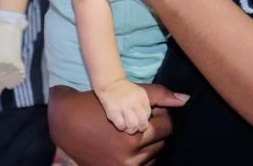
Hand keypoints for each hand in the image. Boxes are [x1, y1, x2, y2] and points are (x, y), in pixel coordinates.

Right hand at [49, 84, 187, 165]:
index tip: (151, 110)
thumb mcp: (129, 95)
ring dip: (149, 143)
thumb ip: (160, 95)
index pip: (166, 126)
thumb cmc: (100, 104)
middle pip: (161, 142)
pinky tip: (130, 145)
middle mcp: (130, 156)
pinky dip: (140, 157)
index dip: (161, 115)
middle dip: (155, 129)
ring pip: (153, 156)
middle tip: (141, 120)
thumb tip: (186, 99)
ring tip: (134, 132)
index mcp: (135, 135)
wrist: (66, 122)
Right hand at [96, 78, 151, 134]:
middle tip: (137, 127)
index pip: (148, 114)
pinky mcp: (113, 111)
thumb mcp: (139, 93)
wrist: (110, 83)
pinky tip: (121, 124)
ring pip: (133, 125)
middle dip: (141, 127)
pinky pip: (121, 125)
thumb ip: (144, 105)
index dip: (145, 119)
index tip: (140, 119)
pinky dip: (122, 127)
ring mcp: (123, 106)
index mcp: (142, 97)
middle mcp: (134, 102)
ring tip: (129, 128)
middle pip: (143, 122)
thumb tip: (148, 120)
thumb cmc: (126, 91)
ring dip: (131, 130)